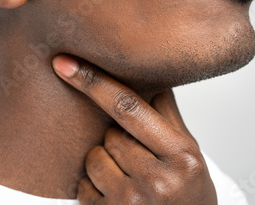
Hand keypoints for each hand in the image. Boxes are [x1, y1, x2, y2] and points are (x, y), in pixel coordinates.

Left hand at [52, 55, 216, 204]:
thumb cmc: (189, 192)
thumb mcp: (189, 151)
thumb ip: (167, 113)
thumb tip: (150, 74)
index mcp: (180, 155)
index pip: (128, 108)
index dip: (94, 82)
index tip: (66, 64)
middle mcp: (157, 180)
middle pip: (111, 134)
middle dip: (119, 138)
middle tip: (140, 156)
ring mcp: (131, 202)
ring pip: (94, 157)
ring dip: (105, 160)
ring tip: (131, 177)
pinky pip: (84, 185)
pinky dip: (95, 185)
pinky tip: (119, 193)